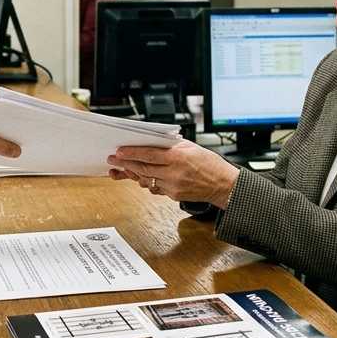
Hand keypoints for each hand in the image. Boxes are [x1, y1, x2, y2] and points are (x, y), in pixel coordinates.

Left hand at [107, 140, 238, 207]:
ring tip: (120, 168)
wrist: (223, 185)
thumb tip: (152, 142)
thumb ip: (171, 145)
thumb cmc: (209, 163)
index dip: (131, 153)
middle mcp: (174, 173)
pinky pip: (155, 187)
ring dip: (132, 173)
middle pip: (143, 168)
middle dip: (125, 163)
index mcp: (178, 158)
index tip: (119, 151)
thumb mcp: (191, 147)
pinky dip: (147, 181)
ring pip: (146, 179)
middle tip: (113, 159)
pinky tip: (140, 176)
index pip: (149, 154)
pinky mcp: (173, 195)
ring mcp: (173, 186)